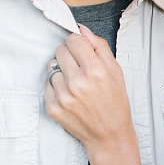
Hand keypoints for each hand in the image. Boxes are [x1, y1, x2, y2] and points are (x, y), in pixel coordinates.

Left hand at [45, 25, 135, 155]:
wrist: (109, 135)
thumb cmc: (115, 103)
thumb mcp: (116, 71)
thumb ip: (99, 47)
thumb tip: (81, 29)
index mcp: (95, 70)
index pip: (73, 40)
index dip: (78, 44)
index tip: (82, 51)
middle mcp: (77, 82)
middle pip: (60, 51)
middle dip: (69, 55)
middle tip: (80, 68)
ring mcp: (63, 96)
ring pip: (52, 68)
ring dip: (62, 72)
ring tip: (76, 84)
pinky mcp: (53, 107)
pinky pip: (47, 85)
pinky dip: (57, 87)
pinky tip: (70, 95)